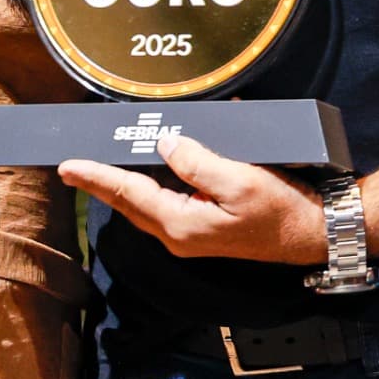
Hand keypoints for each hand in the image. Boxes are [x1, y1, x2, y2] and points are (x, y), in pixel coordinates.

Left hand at [59, 133, 324, 264]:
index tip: (67, 166)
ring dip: (120, 186)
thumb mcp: (240, 179)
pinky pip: (164, 203)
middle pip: (129, 203)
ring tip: (95, 168)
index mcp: (182, 224)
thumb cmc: (280, 209)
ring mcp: (190, 233)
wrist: (311, 233)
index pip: (128, 194)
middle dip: (99, 184)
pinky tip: (145, 170)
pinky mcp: (202, 227)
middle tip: (70, 167)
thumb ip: (198, 162)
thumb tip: (167, 144)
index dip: (96, 178)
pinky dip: (146, 187)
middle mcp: (179, 234)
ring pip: (144, 205)